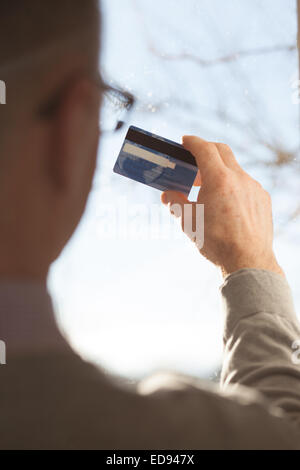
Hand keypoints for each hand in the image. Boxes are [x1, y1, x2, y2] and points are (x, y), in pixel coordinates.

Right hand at [161, 136, 283, 277]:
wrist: (247, 261)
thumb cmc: (215, 242)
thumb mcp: (188, 221)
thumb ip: (176, 202)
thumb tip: (167, 195)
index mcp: (219, 179)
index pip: (204, 149)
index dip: (192, 142)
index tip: (185, 141)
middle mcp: (240, 178)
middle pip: (222, 151)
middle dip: (206, 150)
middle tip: (193, 158)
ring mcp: (254, 188)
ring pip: (235, 169)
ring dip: (219, 170)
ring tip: (207, 187)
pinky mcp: (263, 199)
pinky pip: (246, 184)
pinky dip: (233, 185)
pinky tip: (225, 202)